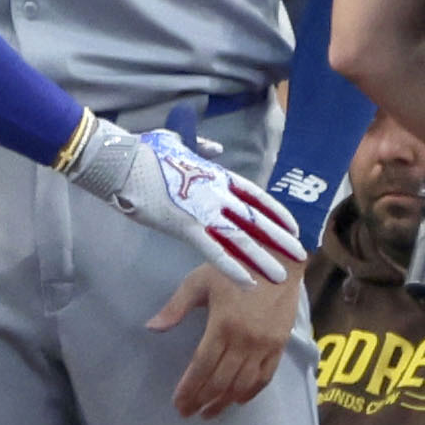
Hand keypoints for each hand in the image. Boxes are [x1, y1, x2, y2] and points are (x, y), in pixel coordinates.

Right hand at [64, 120, 305, 283]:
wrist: (124, 161)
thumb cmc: (146, 151)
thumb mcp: (179, 142)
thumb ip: (201, 148)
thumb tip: (214, 148)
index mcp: (217, 174)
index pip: (256, 196)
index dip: (276, 212)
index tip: (292, 225)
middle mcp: (218, 193)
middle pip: (256, 219)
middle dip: (280, 239)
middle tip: (300, 254)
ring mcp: (204, 210)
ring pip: (242, 238)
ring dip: (264, 258)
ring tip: (282, 275)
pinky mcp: (186, 227)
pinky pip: (215, 251)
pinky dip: (233, 268)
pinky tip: (249, 282)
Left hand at [151, 260, 305, 419]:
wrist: (278, 256)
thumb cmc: (234, 265)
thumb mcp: (199, 281)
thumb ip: (176, 307)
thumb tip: (152, 328)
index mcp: (222, 325)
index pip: (201, 366)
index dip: (189, 389)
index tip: (179, 404)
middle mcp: (245, 341)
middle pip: (221, 381)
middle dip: (203, 400)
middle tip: (189, 412)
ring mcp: (265, 345)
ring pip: (242, 384)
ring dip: (224, 402)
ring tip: (209, 412)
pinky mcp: (280, 345)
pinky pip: (265, 377)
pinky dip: (250, 392)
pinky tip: (238, 400)